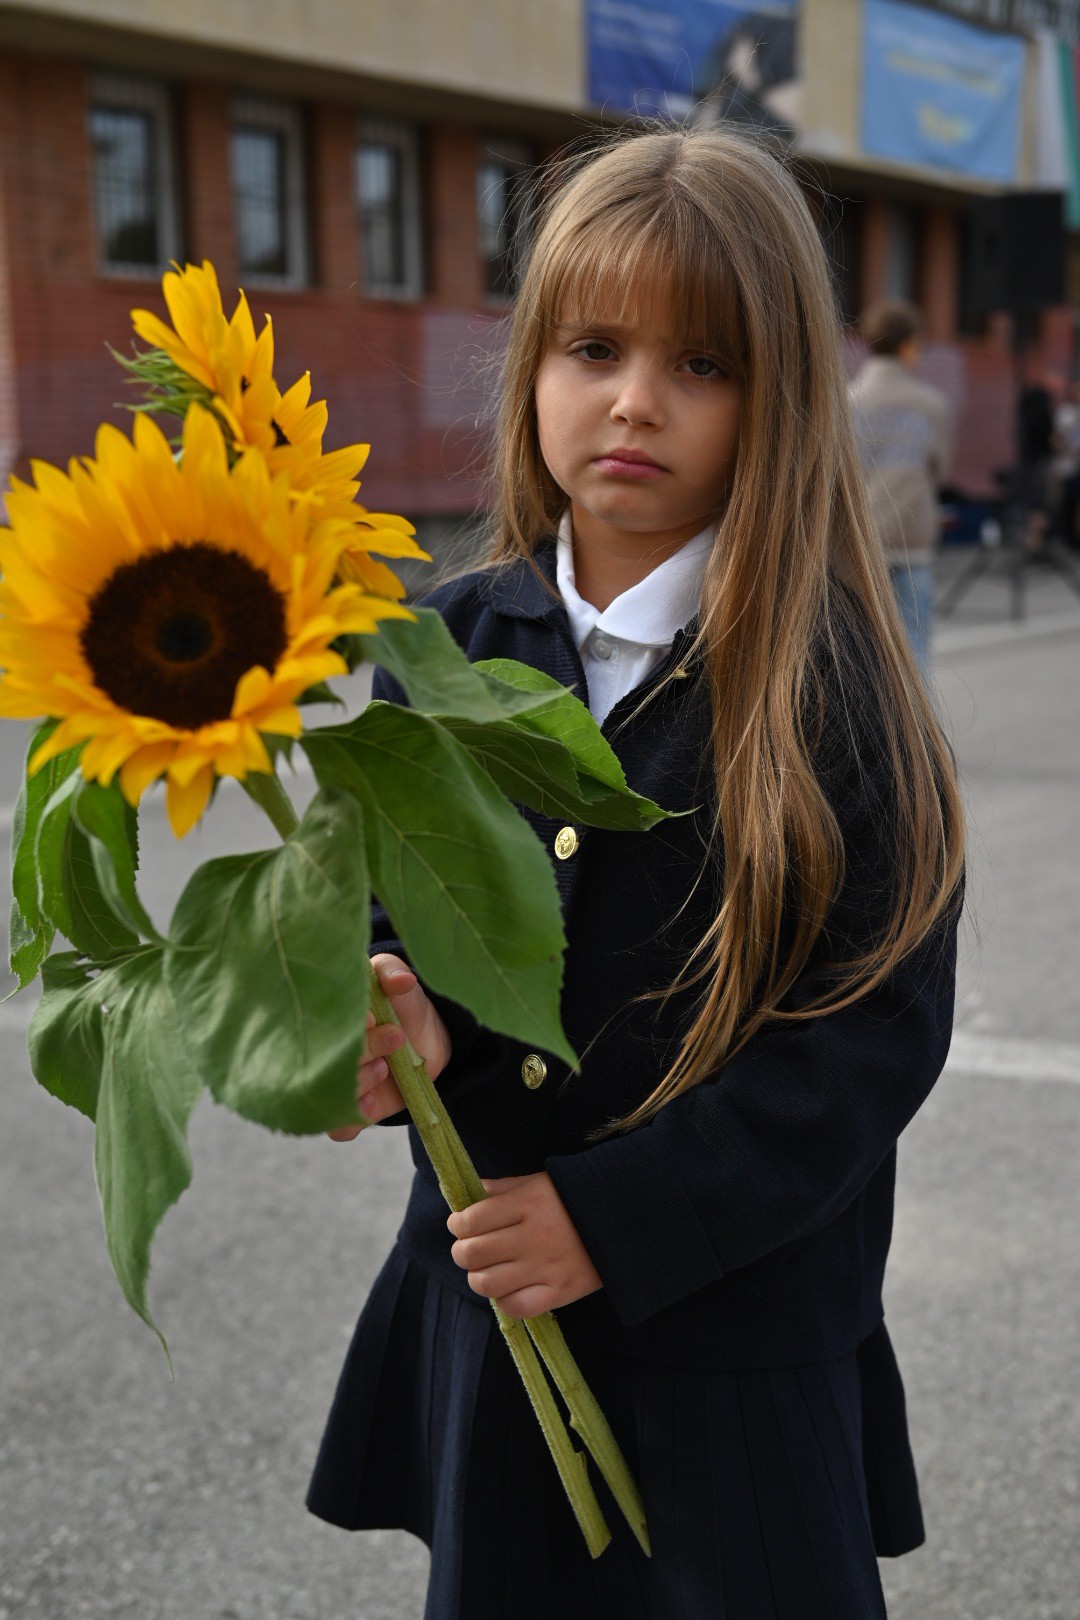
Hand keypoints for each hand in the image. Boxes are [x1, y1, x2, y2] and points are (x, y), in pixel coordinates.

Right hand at [327, 953, 451, 1139]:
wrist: (427, 1033)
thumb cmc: (401, 1000)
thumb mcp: (394, 977)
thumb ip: (392, 973)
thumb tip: (401, 980)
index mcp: (324, 1021)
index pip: (317, 1027)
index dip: (344, 1027)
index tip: (374, 1017)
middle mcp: (323, 1055)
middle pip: (323, 1064)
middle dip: (361, 1052)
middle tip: (394, 1037)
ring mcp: (337, 1084)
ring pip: (329, 1098)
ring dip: (358, 1085)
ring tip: (386, 1067)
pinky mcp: (353, 1110)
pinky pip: (338, 1130)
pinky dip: (351, 1121)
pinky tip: (372, 1104)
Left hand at [446, 1172, 602, 1318]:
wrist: (624, 1221)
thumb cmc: (575, 1198)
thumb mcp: (540, 1182)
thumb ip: (503, 1187)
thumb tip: (469, 1193)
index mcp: (528, 1202)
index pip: (471, 1219)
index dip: (457, 1224)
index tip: (459, 1225)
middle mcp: (535, 1235)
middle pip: (472, 1253)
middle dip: (461, 1251)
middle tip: (469, 1248)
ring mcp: (546, 1267)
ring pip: (486, 1283)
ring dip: (477, 1278)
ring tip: (485, 1270)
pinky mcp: (559, 1292)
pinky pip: (515, 1307)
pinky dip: (504, 1301)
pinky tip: (508, 1289)